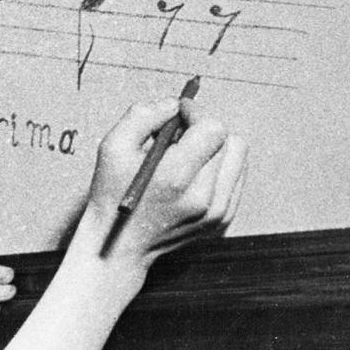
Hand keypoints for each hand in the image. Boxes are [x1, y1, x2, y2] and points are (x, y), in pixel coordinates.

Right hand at [83, 97, 247, 269]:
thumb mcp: (112, 146)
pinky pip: (236, 178)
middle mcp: (204, 198)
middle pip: (230, 141)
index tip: (179, 112)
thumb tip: (174, 105)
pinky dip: (218, 167)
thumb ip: (142, 115)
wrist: (120, 245)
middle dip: (204, 128)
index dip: (196, 112)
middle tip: (180, 133)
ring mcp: (217, 213)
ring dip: (215, 147)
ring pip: (237, 158)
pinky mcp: (223, 221)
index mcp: (176, 177)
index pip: (213, 129)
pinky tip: (193, 173)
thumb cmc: (112, 192)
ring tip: (186, 154)